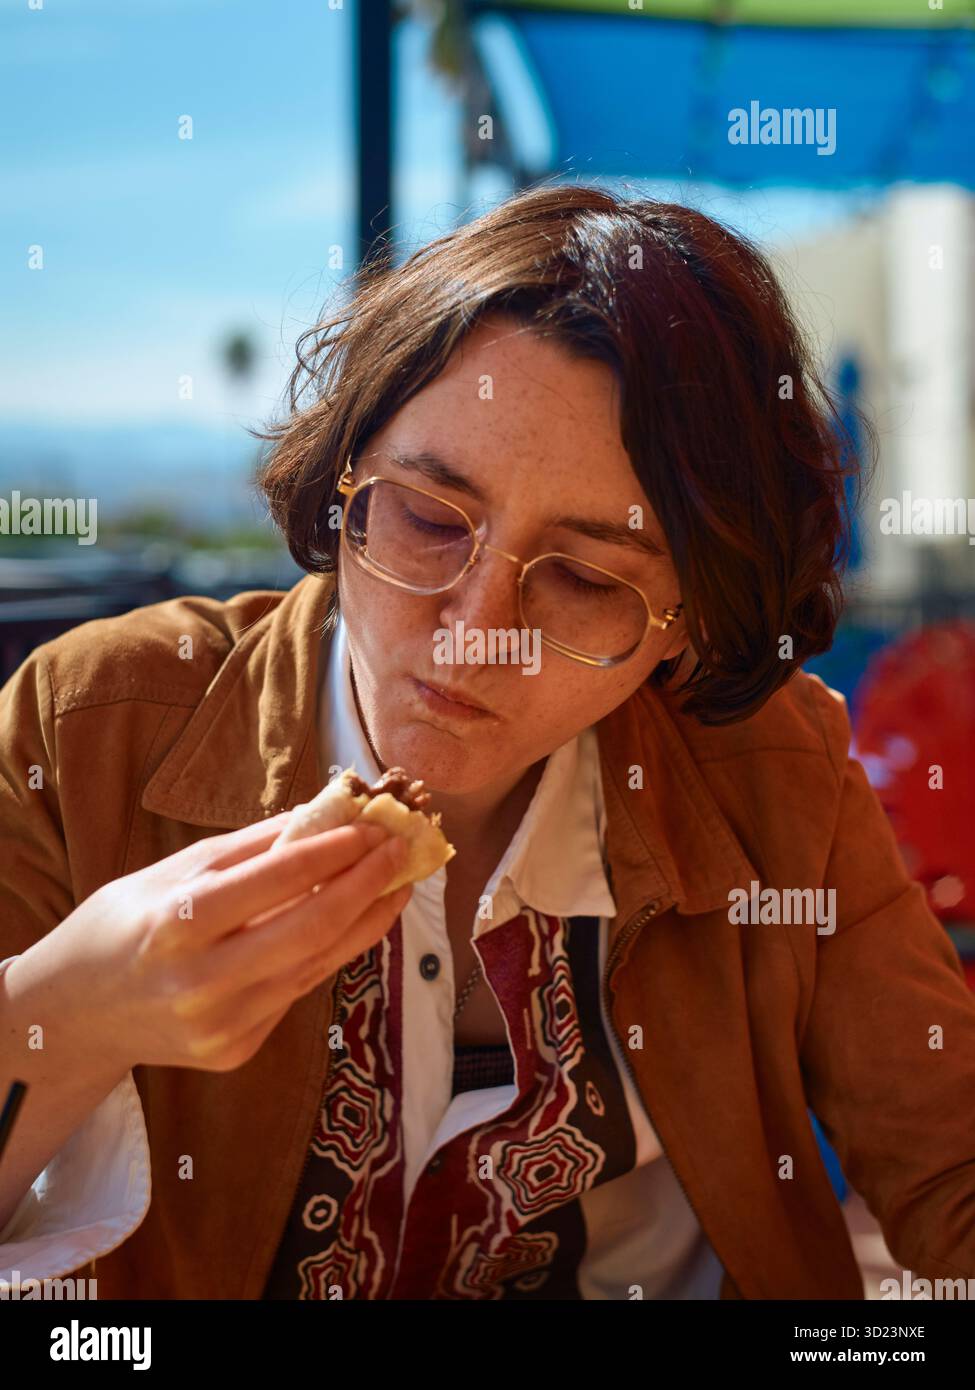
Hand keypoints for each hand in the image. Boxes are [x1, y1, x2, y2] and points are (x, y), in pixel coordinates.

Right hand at [7, 813, 411, 1074]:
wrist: (75, 1015)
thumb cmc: (122, 925)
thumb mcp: (171, 872)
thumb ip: (249, 848)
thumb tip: (323, 812)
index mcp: (175, 925)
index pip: (273, 881)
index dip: (331, 852)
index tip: (371, 828)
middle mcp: (200, 982)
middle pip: (309, 929)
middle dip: (366, 886)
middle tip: (402, 851)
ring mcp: (222, 1025)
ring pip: (316, 966)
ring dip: (366, 921)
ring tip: (397, 884)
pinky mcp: (235, 1051)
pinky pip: (296, 992)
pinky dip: (330, 952)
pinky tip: (354, 922)